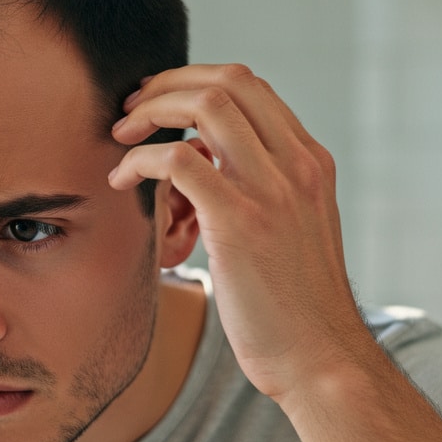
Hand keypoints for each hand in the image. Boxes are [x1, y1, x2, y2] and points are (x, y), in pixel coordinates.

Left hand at [108, 64, 377, 401]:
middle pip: (227, 82)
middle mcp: (297, 166)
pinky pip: (179, 160)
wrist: (320, 359)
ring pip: (206, 106)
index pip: (251, 87)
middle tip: (130, 113)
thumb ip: (260, 191)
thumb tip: (206, 165)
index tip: (155, 105)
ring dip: (151, 111)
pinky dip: (140, 160)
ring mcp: (272, 190)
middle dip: (166, 85)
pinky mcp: (239, 222)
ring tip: (122, 137)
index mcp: (310, 162)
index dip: (192, 83)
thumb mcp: (289, 231)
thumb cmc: (292, 307)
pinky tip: (123, 182)